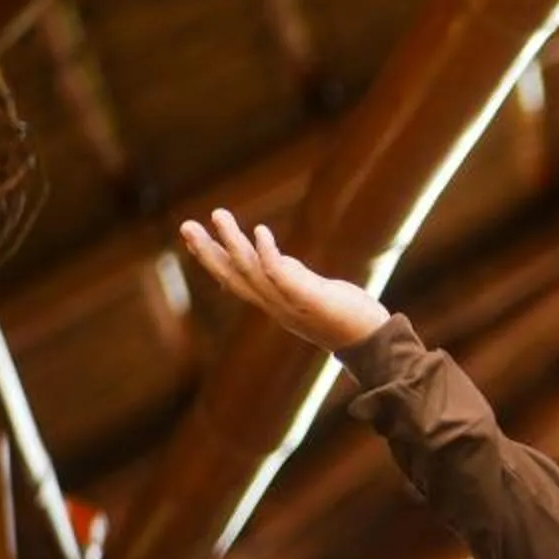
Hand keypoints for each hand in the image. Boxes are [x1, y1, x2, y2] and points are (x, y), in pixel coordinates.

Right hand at [178, 208, 389, 353]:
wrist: (373, 343)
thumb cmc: (347, 318)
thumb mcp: (310, 293)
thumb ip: (290, 277)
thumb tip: (274, 258)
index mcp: (273, 304)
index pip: (234, 280)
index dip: (211, 258)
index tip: (191, 236)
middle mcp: (275, 305)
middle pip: (233, 277)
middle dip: (207, 251)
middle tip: (185, 225)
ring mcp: (290, 303)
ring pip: (251, 271)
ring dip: (232, 243)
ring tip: (218, 215)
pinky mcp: (309, 299)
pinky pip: (281, 276)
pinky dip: (267, 253)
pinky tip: (260, 231)